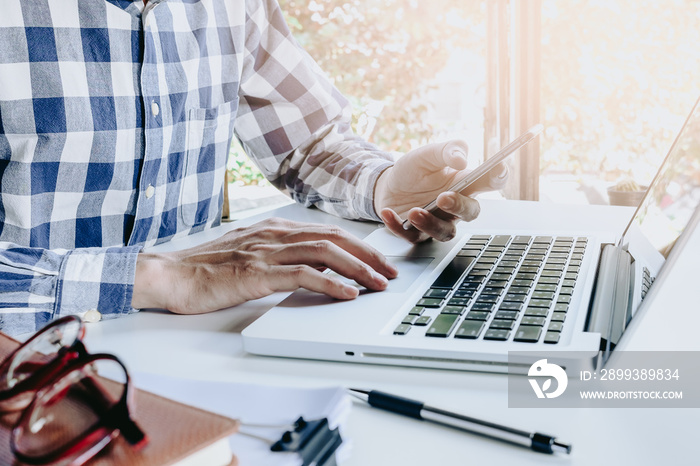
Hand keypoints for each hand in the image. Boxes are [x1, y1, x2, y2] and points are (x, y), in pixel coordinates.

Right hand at [131, 218, 398, 313]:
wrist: (170, 275)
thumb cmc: (205, 268)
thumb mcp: (248, 253)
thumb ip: (277, 255)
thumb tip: (310, 267)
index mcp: (275, 228)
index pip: (328, 232)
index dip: (358, 246)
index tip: (378, 261)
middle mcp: (275, 234)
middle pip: (335, 239)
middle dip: (368, 255)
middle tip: (390, 272)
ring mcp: (267, 251)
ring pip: (325, 253)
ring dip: (358, 270)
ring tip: (379, 284)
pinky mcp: (257, 273)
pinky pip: (303, 275)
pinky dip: (331, 284)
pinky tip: (348, 294)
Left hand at [374, 140, 507, 242]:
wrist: (387, 185)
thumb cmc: (414, 170)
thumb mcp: (428, 154)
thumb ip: (447, 151)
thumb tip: (462, 158)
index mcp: (463, 183)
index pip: (489, 182)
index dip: (497, 177)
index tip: (497, 169)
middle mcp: (455, 206)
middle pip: (470, 213)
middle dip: (459, 207)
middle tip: (443, 197)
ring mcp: (438, 222)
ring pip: (445, 232)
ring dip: (430, 223)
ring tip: (414, 211)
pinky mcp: (417, 233)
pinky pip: (411, 236)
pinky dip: (398, 226)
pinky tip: (387, 212)